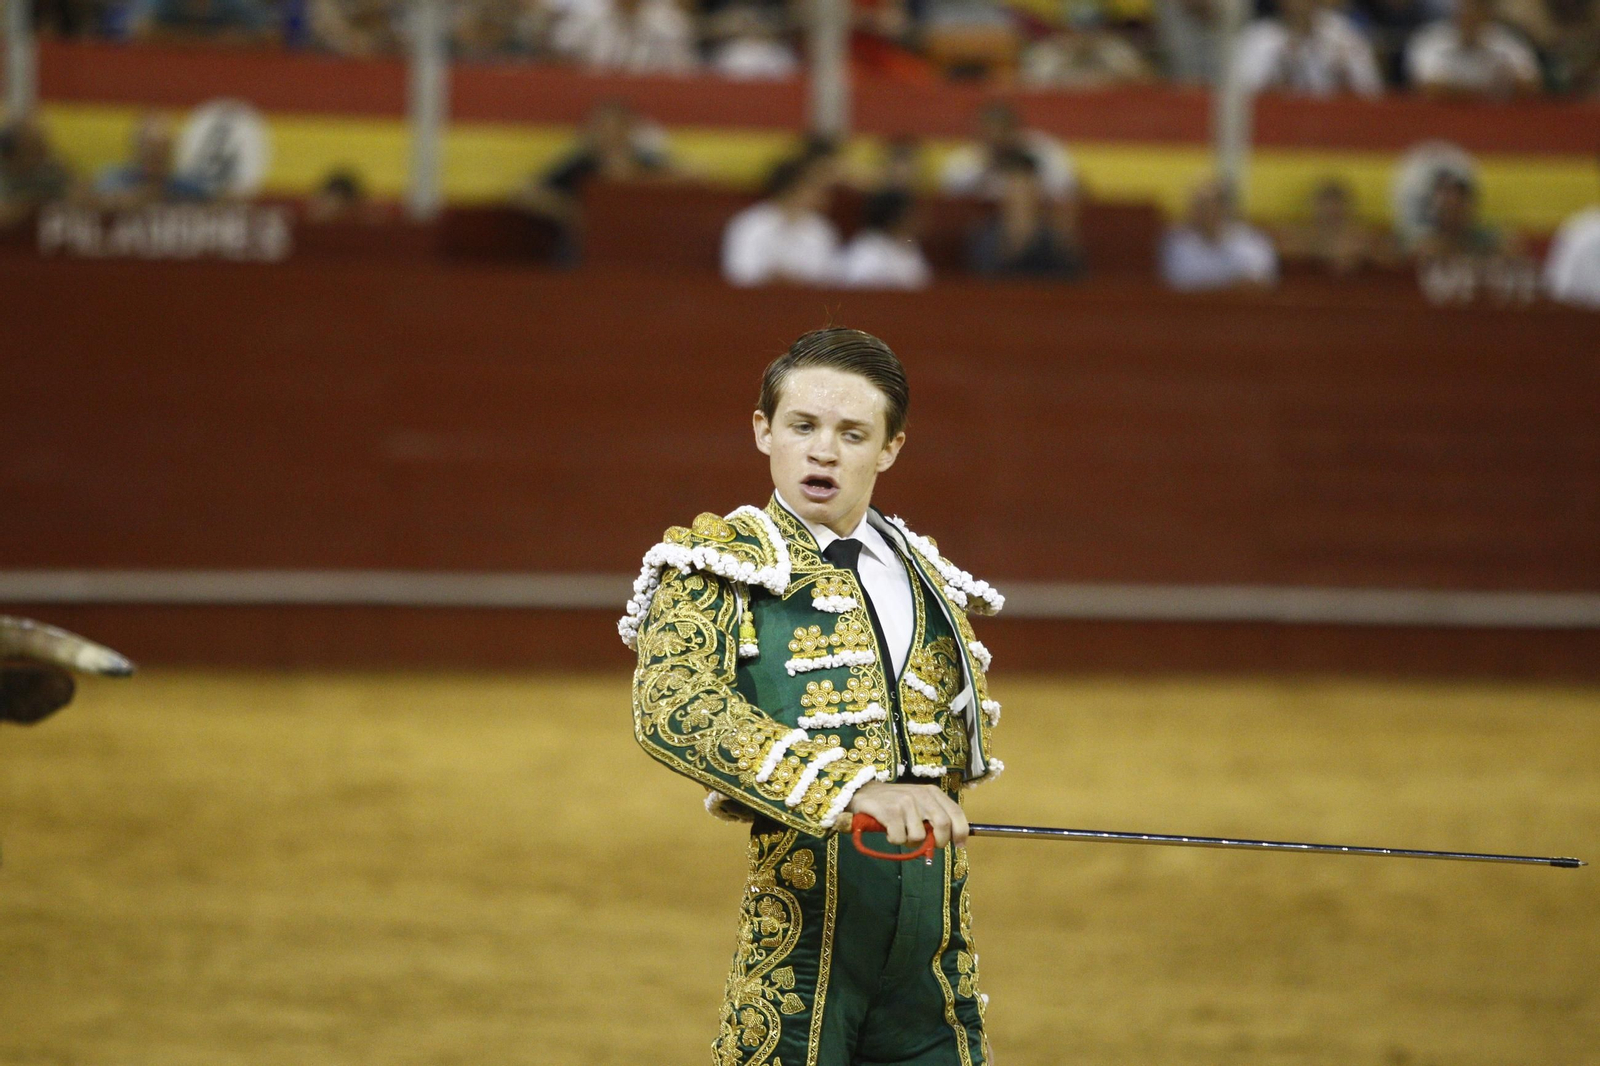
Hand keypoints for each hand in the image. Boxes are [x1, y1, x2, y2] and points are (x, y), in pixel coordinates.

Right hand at [845, 782, 968, 846]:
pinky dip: (894, 840)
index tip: (960, 845)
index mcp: (932, 793)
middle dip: (938, 842)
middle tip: (926, 845)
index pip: (956, 812)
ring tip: (901, 832)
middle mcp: (922, 795)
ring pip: (919, 837)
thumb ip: (935, 818)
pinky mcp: (891, 811)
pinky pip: (900, 838)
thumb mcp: (919, 804)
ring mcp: (906, 803)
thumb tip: (954, 840)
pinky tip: (889, 830)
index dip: (961, 831)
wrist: (864, 793)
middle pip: (943, 825)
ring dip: (910, 842)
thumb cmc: (895, 802)